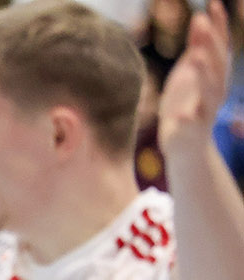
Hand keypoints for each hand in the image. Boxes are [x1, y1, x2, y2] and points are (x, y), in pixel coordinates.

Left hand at [159, 0, 230, 152]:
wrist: (186, 146)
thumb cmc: (187, 104)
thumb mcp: (189, 73)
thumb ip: (196, 48)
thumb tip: (200, 18)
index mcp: (214, 75)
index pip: (219, 47)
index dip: (218, 26)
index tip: (213, 4)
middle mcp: (215, 91)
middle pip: (217, 66)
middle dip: (211, 45)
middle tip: (203, 24)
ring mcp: (204, 111)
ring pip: (210, 93)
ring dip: (205, 75)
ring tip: (196, 59)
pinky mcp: (191, 131)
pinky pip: (190, 125)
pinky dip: (186, 120)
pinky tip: (179, 116)